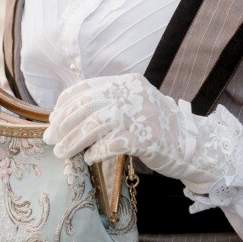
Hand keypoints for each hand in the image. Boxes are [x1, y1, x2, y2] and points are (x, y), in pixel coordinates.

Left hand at [43, 73, 242, 193]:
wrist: (193, 143)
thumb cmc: (159, 128)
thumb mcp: (136, 105)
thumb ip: (110, 104)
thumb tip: (70, 116)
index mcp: (127, 83)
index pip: (86, 88)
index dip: (65, 104)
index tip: (53, 119)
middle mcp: (131, 94)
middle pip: (86, 106)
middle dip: (62, 124)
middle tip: (49, 139)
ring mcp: (138, 115)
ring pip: (93, 125)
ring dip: (72, 140)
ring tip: (61, 152)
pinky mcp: (144, 138)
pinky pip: (109, 145)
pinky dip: (94, 152)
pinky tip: (88, 158)